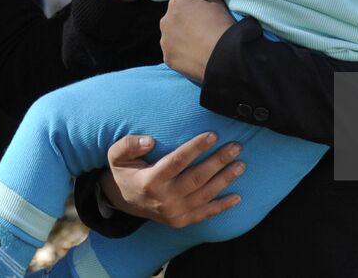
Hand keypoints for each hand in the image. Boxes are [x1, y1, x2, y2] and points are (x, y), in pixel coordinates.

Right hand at [100, 131, 244, 227]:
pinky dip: (222, 206)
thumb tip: (149, 141)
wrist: (124, 202)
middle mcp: (164, 199)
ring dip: (225, 180)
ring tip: (241, 164)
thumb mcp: (116, 156)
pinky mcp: (181, 221)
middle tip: (236, 146)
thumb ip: (129, 145)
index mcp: (150, 180)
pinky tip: (238, 197)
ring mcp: (174, 212)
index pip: (177, 161)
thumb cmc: (125, 172)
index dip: (196, 148)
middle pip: (197, 178)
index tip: (213, 135)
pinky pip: (205, 214)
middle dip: (219, 161)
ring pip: (205, 195)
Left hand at [160, 0, 232, 82]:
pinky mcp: (167, 58)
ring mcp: (165, 41)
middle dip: (184, 23)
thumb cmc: (221, 25)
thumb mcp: (216, 0)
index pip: (181, 1)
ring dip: (180, 38)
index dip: (193, 8)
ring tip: (198, 45)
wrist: (224, 55)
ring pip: (171, 37)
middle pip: (173, 19)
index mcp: (176, 2)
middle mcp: (165, 20)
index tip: (203, 15)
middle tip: (201, 30)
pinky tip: (194, 56)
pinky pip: (172, 53)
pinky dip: (181, 54)